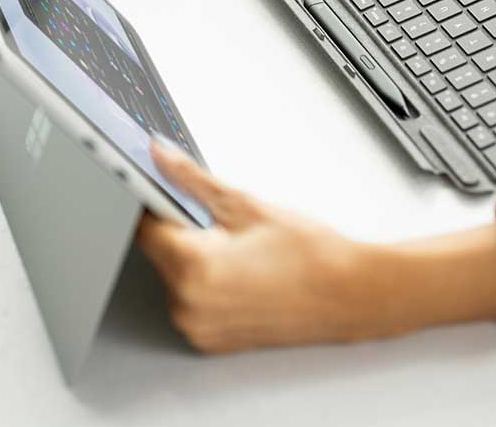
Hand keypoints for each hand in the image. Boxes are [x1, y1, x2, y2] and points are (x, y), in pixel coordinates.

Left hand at [137, 140, 495, 353]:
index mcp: (195, 270)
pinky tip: (240, 270)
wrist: (351, 294)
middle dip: (180, 228)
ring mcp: (198, 328)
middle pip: (159, 251)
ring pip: (174, 275)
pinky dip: (204, 281)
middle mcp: (189, 307)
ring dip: (192, 255)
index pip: (145, 226)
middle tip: (220, 220)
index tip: (156, 184)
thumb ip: (193, 179)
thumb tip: (160, 155)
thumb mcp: (247, 205)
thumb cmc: (312, 254)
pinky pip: (190, 299)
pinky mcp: (208, 339)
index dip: (152, 200)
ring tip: (238, 248)